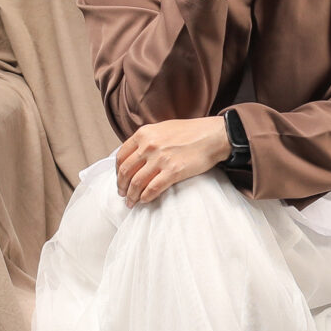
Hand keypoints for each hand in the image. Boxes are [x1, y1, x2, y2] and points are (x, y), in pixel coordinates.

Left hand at [114, 117, 231, 205]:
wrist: (213, 135)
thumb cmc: (191, 131)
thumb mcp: (163, 128)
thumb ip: (147, 139)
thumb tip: (135, 155)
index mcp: (144, 134)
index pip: (121, 156)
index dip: (117, 171)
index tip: (120, 179)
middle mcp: (149, 146)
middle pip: (126, 171)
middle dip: (121, 186)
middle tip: (123, 194)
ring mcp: (160, 159)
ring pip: (137, 182)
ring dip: (132, 195)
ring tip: (131, 202)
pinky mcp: (173, 171)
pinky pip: (152, 189)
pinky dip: (145, 197)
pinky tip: (144, 201)